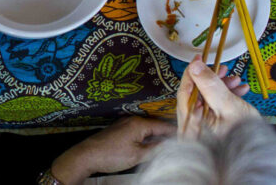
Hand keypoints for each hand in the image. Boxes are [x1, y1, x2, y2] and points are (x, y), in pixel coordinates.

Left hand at [49, 116, 174, 184]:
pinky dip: (147, 137)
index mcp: (139, 123)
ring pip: (147, 129)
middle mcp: (133, 120)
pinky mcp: (120, 130)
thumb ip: (156, 149)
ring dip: (157, 136)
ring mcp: (125, 124)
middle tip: (181, 143)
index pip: (163, 126)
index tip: (188, 138)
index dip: (175, 132)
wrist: (87, 155)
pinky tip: (151, 145)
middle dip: (167, 134)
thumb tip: (171, 146)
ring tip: (169, 145)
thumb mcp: (138, 155)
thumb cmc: (112, 155)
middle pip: (156, 126)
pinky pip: (139, 131)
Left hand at [177, 56, 257, 138]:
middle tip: (222, 69)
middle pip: (196, 96)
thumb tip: (195, 66)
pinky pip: (214, 110)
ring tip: (236, 81)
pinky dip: (225, 99)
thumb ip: (210, 85)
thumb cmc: (246, 137)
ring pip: (207, 101)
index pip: (185, 92)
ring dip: (221, 88)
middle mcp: (192, 130)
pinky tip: (239, 92)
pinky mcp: (212, 131)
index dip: (192, 73)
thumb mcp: (228, 105)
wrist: (263, 156)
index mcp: (190, 126)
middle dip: (211, 80)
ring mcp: (202, 132)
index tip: (198, 59)